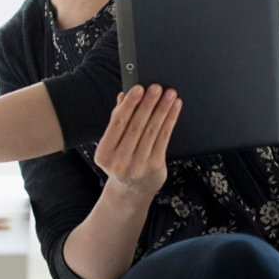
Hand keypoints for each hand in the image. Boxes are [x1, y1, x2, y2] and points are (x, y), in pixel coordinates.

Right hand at [94, 84, 181, 200]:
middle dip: (148, 104)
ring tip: (169, 95)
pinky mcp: (155, 166)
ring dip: (162, 110)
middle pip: (136, 126)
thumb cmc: (120, 162)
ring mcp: (138, 165)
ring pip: (152, 131)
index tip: (138, 88)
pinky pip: (164, 138)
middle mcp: (120, 160)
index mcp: (104, 153)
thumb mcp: (112, 145)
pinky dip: (170, 121)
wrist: (131, 190)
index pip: (117, 124)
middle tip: (156, 88)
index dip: (129, 105)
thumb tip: (123, 96)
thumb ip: (117, 121)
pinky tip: (173, 109)